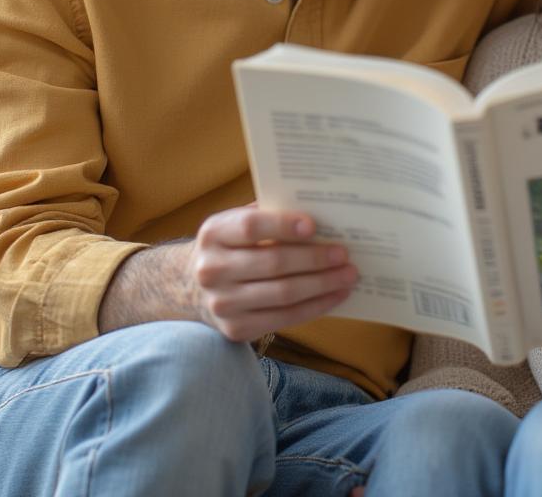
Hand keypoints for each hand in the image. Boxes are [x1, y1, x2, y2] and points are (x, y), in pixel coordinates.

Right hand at [189, 202, 357, 341]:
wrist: (193, 286)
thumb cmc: (232, 246)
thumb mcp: (237, 222)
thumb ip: (269, 215)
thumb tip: (319, 211)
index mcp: (214, 234)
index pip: (250, 227)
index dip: (283, 226)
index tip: (314, 226)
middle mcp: (212, 269)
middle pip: (273, 263)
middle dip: (314, 258)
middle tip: (344, 254)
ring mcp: (222, 303)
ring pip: (282, 294)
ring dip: (322, 284)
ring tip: (348, 276)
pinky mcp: (235, 329)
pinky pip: (283, 319)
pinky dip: (315, 307)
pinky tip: (335, 296)